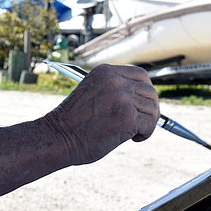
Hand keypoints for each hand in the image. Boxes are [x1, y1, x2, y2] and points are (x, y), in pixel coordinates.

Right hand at [40, 64, 158, 165]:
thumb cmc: (73, 122)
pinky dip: (145, 134)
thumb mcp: (93, 94)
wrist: (58, 137)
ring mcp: (121, 97)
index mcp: (105, 72)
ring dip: (146, 124)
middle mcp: (114, 80)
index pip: (140, 75)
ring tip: (132, 134)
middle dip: (150, 109)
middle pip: (150, 92)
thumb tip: (143, 100)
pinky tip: (132, 139)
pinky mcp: (127, 116)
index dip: (146, 92)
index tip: (143, 105)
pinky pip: (149, 124)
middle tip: (142, 123)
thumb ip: (114, 91)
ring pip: (151, 109)